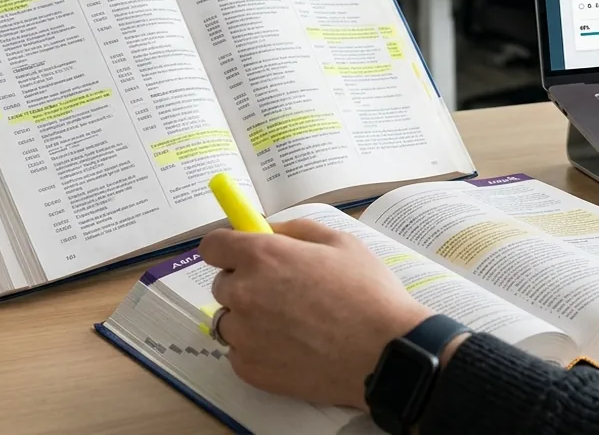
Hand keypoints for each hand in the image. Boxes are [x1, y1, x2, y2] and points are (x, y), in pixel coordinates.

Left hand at [199, 220, 433, 409]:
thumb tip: (270, 229)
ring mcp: (244, 335)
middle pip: (222, 284)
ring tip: (290, 325)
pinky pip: (239, 352)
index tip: (241, 254)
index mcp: (264, 256)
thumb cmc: (369, 294)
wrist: (384, 353)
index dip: (227, 247)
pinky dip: (258, 349)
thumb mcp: (342, 243)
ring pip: (230, 321)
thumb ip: (297, 230)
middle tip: (284, 292)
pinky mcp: (249, 369)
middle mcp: (244, 293)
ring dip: (249, 319)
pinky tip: (292, 348)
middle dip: (246, 283)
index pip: (213, 245)